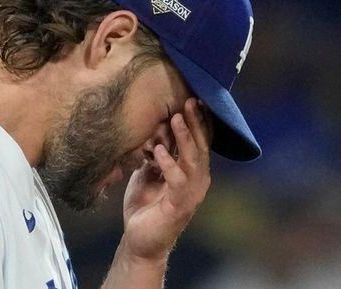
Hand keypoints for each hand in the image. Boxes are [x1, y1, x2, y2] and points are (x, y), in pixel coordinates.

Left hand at [121, 97, 211, 259]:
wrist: (139, 240)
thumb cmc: (146, 206)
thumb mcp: (149, 172)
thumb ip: (155, 153)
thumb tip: (153, 129)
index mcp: (192, 172)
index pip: (199, 142)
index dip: (198, 121)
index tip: (193, 99)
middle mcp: (197, 181)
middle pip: (200, 146)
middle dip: (195, 122)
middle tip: (189, 101)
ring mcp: (191, 194)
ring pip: (192, 160)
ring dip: (184, 138)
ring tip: (176, 119)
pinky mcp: (179, 206)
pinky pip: (177, 181)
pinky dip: (169, 164)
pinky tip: (159, 151)